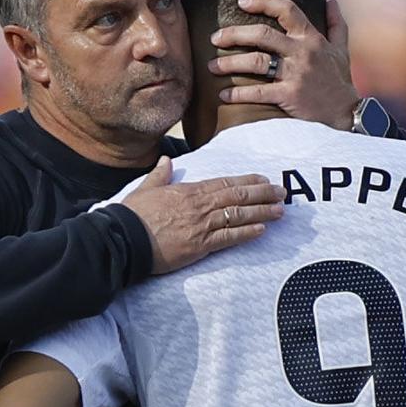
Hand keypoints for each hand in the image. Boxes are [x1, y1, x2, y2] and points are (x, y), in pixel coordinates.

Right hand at [120, 157, 284, 273]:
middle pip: (237, 196)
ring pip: (238, 215)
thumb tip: (166, 161)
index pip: (224, 183)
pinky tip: (261, 231)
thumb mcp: (145, 189)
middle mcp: (198, 205)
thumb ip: (160, 174)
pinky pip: (229, 238)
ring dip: (261, 212)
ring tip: (279, 211)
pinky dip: (246, 233)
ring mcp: (201, 225)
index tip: (263, 180)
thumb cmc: (132, 215)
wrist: (124, 239)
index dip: (247, 182)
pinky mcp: (199, 246)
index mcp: (188, 190)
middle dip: (262, 194)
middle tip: (281, 193)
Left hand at [208, 0, 357, 129]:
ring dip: (229, 63)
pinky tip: (223, 95)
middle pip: (262, 34)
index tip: (241, 2)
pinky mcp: (289, 96)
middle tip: (214, 38)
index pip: (287, 10)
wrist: (347, 113)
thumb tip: (332, 1)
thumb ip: (336, 24)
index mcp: (311, 38)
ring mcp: (296, 74)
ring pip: (255, 61)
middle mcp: (302, 52)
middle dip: (234, 34)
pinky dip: (238, 93)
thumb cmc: (340, 81)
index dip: (262, 2)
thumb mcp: (341, 50)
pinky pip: (258, 92)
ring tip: (211, 67)